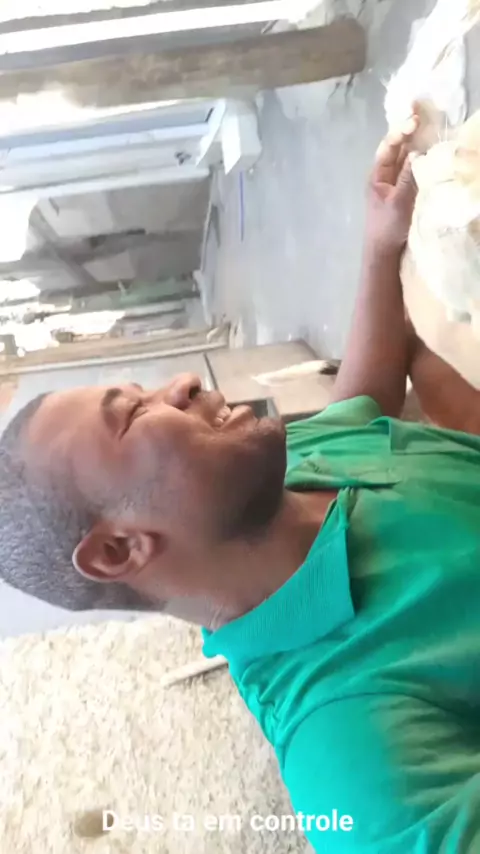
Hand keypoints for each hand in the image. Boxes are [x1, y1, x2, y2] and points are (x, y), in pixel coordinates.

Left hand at [365, 114, 419, 253]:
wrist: (383, 251)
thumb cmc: (387, 227)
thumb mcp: (399, 201)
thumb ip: (407, 177)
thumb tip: (416, 152)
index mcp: (377, 175)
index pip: (388, 147)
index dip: (400, 131)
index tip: (415, 120)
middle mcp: (384, 175)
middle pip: (396, 148)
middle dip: (407, 131)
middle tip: (421, 113)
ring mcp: (393, 183)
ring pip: (403, 157)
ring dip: (413, 142)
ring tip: (425, 125)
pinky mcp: (402, 191)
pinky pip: (409, 169)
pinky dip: (417, 158)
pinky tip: (427, 150)